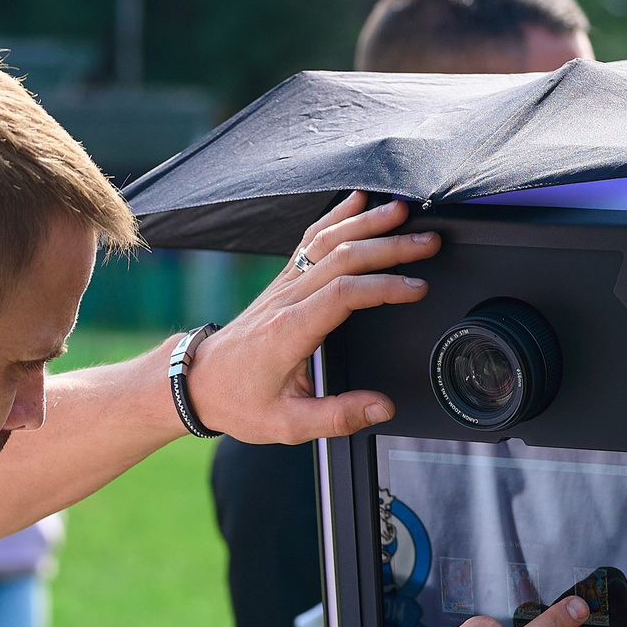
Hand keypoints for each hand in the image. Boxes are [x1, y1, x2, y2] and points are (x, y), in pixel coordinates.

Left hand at [182, 192, 440, 443]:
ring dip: (367, 222)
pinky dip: (337, 216)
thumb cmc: (239, 400)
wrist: (198, 382)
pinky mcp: (283, 280)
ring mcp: (284, 285)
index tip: (417, 288)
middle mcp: (287, 299)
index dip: (384, 285)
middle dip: (390, 245)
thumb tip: (382, 408)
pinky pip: (311, 239)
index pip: (344, 293)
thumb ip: (338, 416)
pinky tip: (358, 201)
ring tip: (403, 211)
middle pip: (343, 257)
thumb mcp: (287, 424)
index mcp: (291, 331)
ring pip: (327, 240)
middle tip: (429, 242)